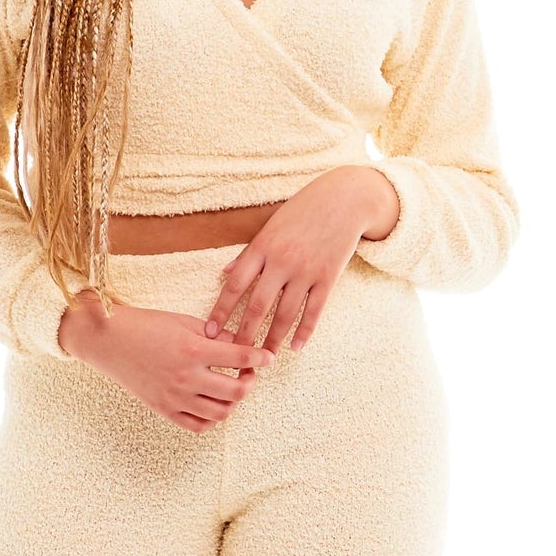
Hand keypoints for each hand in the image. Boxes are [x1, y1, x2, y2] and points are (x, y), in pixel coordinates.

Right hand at [57, 292, 272, 431]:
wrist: (108, 341)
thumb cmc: (145, 325)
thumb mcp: (183, 321)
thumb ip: (214, 336)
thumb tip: (238, 346)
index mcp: (194, 349)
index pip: (241, 357)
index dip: (261, 358)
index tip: (268, 358)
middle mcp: (187, 376)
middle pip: (237, 391)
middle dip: (250, 382)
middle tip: (248, 374)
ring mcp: (175, 396)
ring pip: (221, 412)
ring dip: (233, 402)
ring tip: (230, 389)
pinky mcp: (163, 409)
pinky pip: (198, 425)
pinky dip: (212, 419)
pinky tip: (212, 404)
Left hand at [202, 166, 401, 353]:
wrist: (345, 198)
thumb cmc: (302, 211)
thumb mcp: (270, 227)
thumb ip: (248, 253)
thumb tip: (224, 273)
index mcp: (262, 248)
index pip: (235, 285)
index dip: (221, 311)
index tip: (210, 332)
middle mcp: (282, 261)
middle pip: (257, 306)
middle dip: (244, 335)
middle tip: (235, 357)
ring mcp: (306, 270)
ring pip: (285, 314)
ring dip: (273, 339)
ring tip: (263, 358)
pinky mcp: (329, 277)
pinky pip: (314, 311)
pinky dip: (304, 332)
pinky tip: (295, 348)